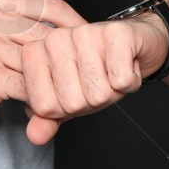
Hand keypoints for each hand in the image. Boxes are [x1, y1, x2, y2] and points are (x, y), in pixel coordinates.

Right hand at [0, 0, 88, 136]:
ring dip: (60, 84)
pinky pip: (32, 88)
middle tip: (87, 77)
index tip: (93, 45)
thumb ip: (34, 32)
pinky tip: (46, 110)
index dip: (79, 28)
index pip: (53, 7)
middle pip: (52, 37)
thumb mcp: (1, 38)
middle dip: (72, 60)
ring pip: (44, 64)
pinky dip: (44, 102)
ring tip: (69, 96)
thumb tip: (85, 34)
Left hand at [19, 14, 168, 144]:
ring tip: (111, 72)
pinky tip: (126, 64)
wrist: (133, 43)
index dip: (66, 108)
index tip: (76, 89)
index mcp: (35, 53)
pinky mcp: (115, 33)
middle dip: (92, 101)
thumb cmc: (97, 70)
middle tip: (99, 80)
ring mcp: (84, 33)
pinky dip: (130, 82)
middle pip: (72, 103)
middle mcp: (55, 38)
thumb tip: (35, 136)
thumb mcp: (67, 98)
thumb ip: (48, 118)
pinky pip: (121, 81)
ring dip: (113, 92)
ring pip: (98, 93)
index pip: (44, 107)